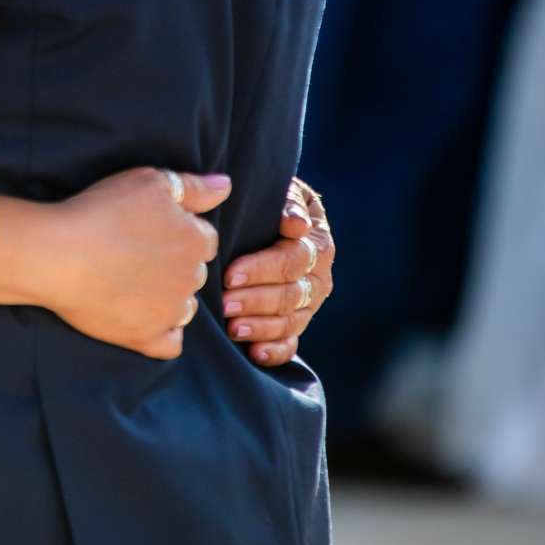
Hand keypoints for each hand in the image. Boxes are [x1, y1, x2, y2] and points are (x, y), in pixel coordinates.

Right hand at [30, 168, 228, 359]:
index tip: (149, 229)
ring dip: (169, 297)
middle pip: (194, 271)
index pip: (204, 238)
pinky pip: (171, 343)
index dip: (178, 231)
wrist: (58, 254)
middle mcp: (190, 278)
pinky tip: (142, 318)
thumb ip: (193, 187)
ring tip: (131, 283)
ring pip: (185, 306)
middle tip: (135, 253)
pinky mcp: (146, 337)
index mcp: (195, 240)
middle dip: (174, 264)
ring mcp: (170, 311)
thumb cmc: (101, 211)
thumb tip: (226, 186)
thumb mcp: (149, 182)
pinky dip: (162, 333)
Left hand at [220, 179, 335, 367]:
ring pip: (290, 321)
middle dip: (256, 299)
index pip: (293, 259)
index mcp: (317, 243)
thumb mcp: (281, 191)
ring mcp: (310, 304)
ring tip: (232, 328)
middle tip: (225, 303)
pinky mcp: (298, 323)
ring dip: (261, 326)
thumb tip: (296, 224)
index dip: (262, 268)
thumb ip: (288, 202)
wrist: (273, 220)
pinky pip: (291, 342)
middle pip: (291, 293)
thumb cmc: (270, 202)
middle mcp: (319, 277)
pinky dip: (274, 350)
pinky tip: (254, 353)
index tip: (231, 273)